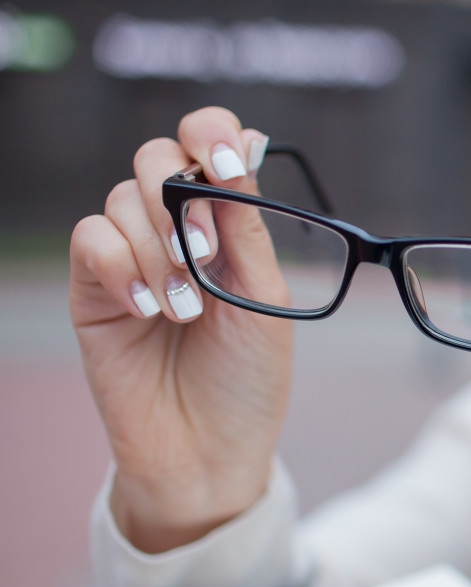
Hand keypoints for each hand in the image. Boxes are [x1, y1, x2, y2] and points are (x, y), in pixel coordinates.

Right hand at [70, 107, 291, 552]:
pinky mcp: (94, 289)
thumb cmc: (248, 380)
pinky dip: (121, 266)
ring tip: (184, 311)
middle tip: (203, 256)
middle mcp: (177, 231)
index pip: (209, 146)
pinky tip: (149, 310)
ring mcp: (132, 258)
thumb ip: (246, 228)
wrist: (210, 452)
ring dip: (158, 249)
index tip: (226, 162)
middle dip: (180, 198)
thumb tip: (242, 151)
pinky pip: (91, 239)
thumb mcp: (265, 299)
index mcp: (228, 226)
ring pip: (123, 198)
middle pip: (155, 157)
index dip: (212, 134)